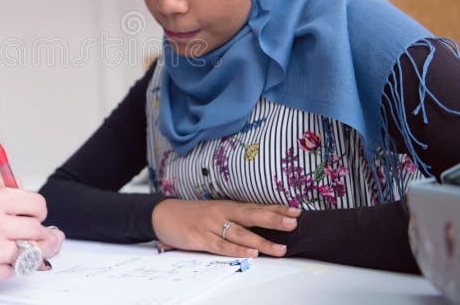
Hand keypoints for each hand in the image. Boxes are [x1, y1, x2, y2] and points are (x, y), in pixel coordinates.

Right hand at [0, 174, 63, 287]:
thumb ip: (5, 183)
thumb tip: (26, 189)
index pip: (38, 205)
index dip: (37, 211)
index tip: (31, 215)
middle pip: (38, 230)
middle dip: (34, 232)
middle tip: (22, 233)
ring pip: (32, 251)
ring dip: (28, 250)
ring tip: (14, 245)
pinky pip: (16, 270)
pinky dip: (11, 265)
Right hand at [151, 199, 299, 257]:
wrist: (163, 214)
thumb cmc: (192, 215)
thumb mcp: (216, 211)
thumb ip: (235, 217)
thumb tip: (262, 222)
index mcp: (227, 206)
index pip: (256, 206)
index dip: (276, 209)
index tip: (296, 212)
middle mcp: (222, 212)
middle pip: (252, 215)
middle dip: (274, 220)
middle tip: (293, 223)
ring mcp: (211, 225)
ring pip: (241, 233)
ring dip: (262, 241)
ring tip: (280, 248)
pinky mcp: (201, 237)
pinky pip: (222, 245)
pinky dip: (238, 249)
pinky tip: (251, 253)